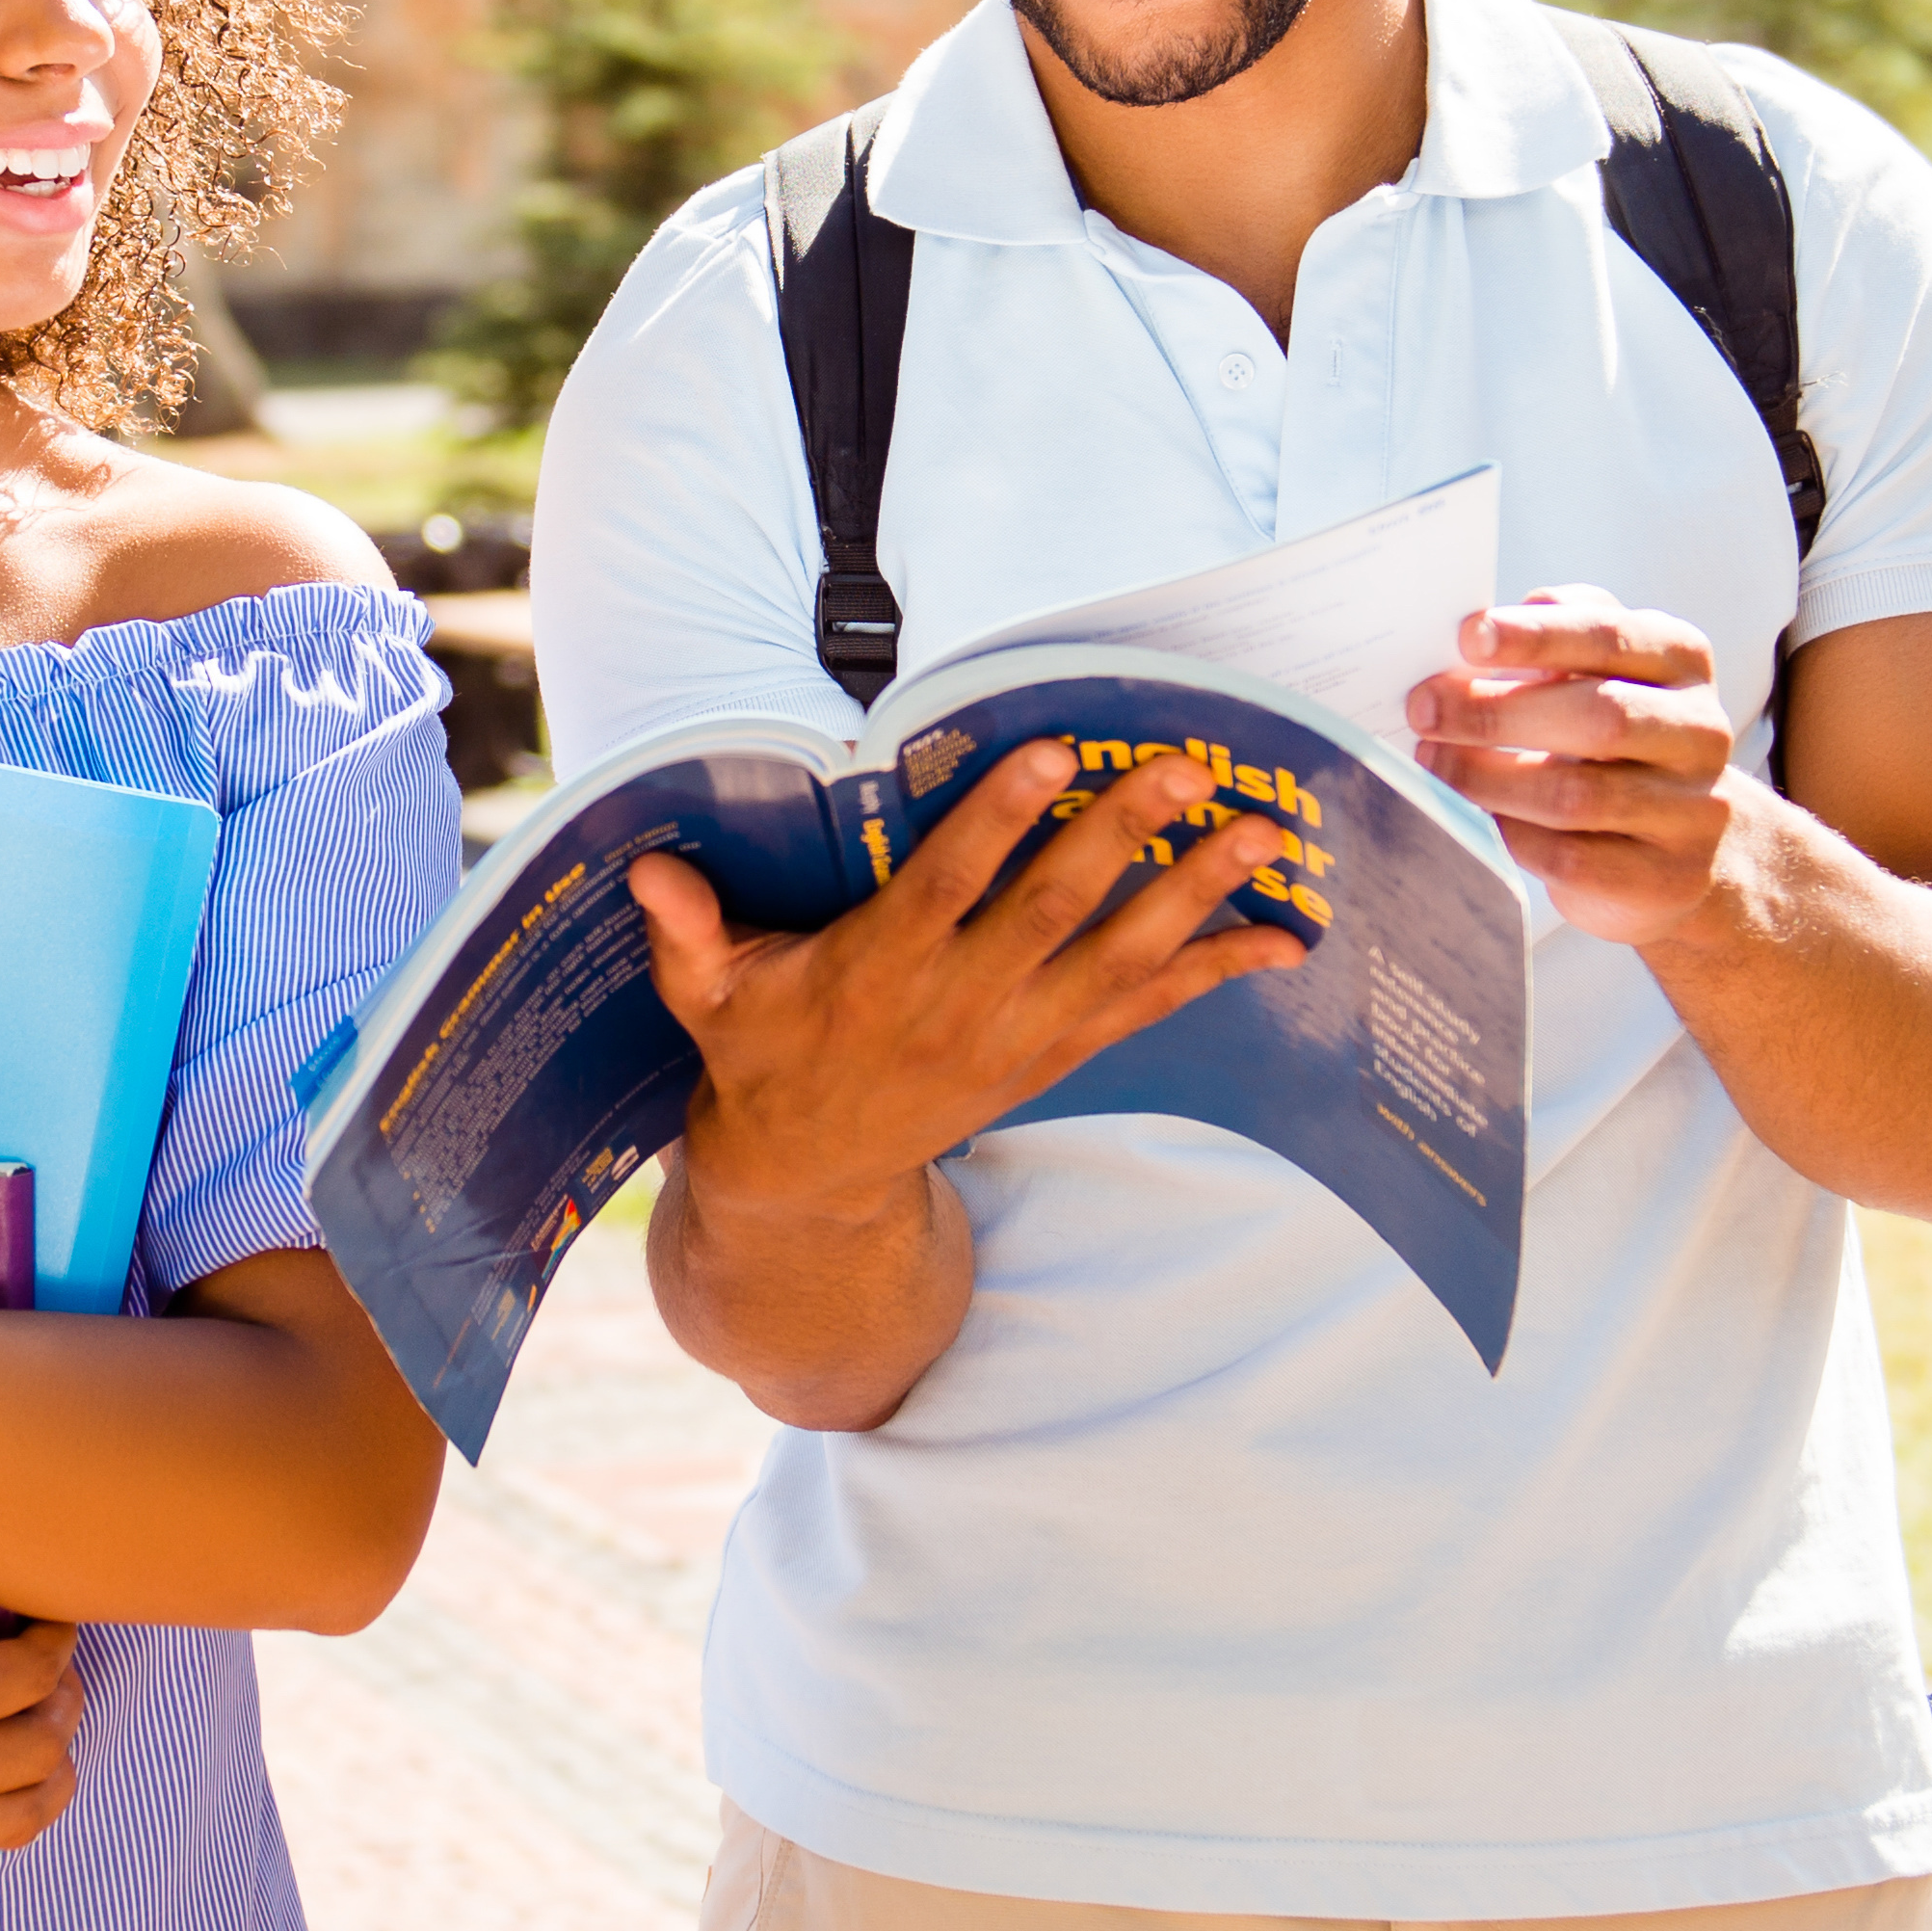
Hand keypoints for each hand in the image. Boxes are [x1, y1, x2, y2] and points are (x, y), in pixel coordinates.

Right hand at [634, 738, 1308, 1221]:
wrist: (811, 1176)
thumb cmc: (758, 1057)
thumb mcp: (706, 998)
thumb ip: (687, 932)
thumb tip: (646, 869)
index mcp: (876, 971)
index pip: (944, 886)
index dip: (995, 820)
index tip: (1046, 754)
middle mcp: (960, 1003)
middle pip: (1053, 910)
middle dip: (1121, 835)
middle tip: (1181, 768)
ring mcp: (1020, 1033)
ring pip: (1120, 956)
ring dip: (1197, 895)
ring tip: (1264, 834)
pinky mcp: (1059, 1053)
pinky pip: (1150, 1008)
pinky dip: (1219, 970)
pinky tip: (1285, 934)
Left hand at [1408, 589, 1757, 950]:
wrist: (1690, 848)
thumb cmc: (1620, 743)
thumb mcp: (1604, 673)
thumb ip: (1556, 638)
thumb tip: (1476, 633)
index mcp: (1681, 662)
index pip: (1610, 636)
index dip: (1538, 635)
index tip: (1469, 637)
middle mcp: (1699, 732)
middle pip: (1598, 717)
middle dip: (1497, 712)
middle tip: (1425, 709)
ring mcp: (1693, 810)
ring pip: (1577, 796)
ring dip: (1488, 778)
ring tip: (1434, 762)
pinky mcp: (1666, 878)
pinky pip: (1572, 859)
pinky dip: (1512, 835)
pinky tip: (1479, 818)